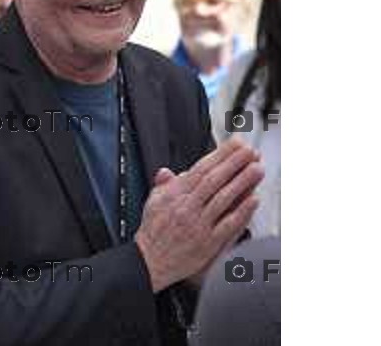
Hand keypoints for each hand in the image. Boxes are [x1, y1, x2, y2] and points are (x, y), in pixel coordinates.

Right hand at [134, 137, 262, 292]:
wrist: (149, 261)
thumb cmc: (153, 232)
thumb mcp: (152, 201)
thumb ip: (163, 184)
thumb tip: (167, 171)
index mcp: (175, 193)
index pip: (201, 168)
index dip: (220, 155)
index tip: (235, 145)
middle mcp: (187, 206)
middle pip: (214, 179)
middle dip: (234, 162)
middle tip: (250, 151)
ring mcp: (198, 224)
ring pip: (223, 198)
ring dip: (242, 182)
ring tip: (256, 169)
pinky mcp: (207, 243)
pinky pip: (227, 224)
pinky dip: (241, 211)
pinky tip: (253, 199)